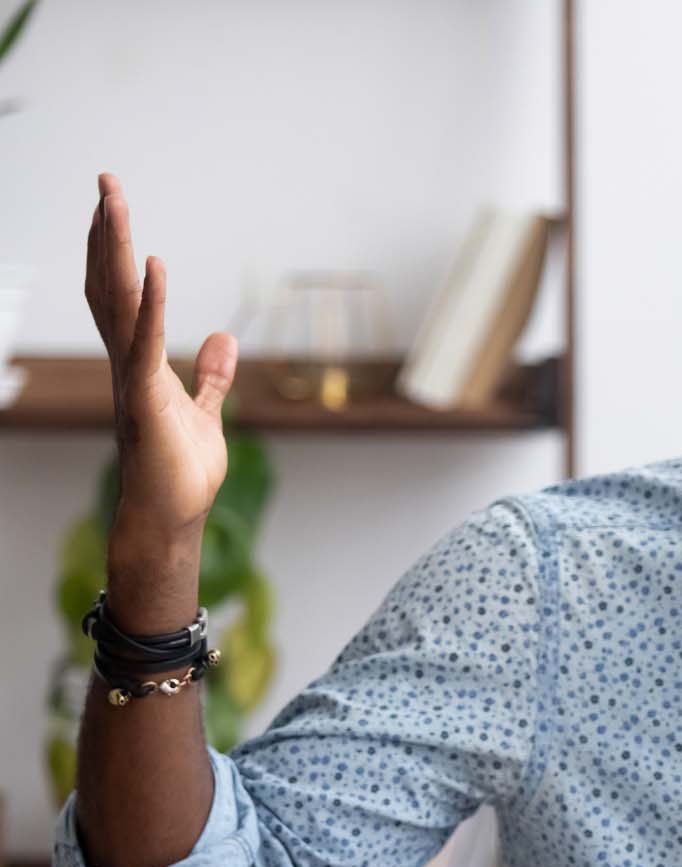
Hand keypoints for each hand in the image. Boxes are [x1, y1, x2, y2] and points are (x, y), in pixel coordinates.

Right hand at [83, 172, 235, 543]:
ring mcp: (132, 378)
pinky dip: (150, 302)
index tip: (111, 207)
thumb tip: (224, 339)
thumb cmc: (181, 473)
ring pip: (118, 301)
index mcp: (139, 363)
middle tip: (105, 181)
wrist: (170, 518)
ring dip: (115, 250)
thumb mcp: (206, 414)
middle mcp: (126, 363)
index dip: (113, 251)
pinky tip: (153, 264)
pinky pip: (145, 341)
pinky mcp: (148, 399)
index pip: (120, 294)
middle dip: (105, 233)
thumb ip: (212, 377)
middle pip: (109, 284)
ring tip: (112, 200)